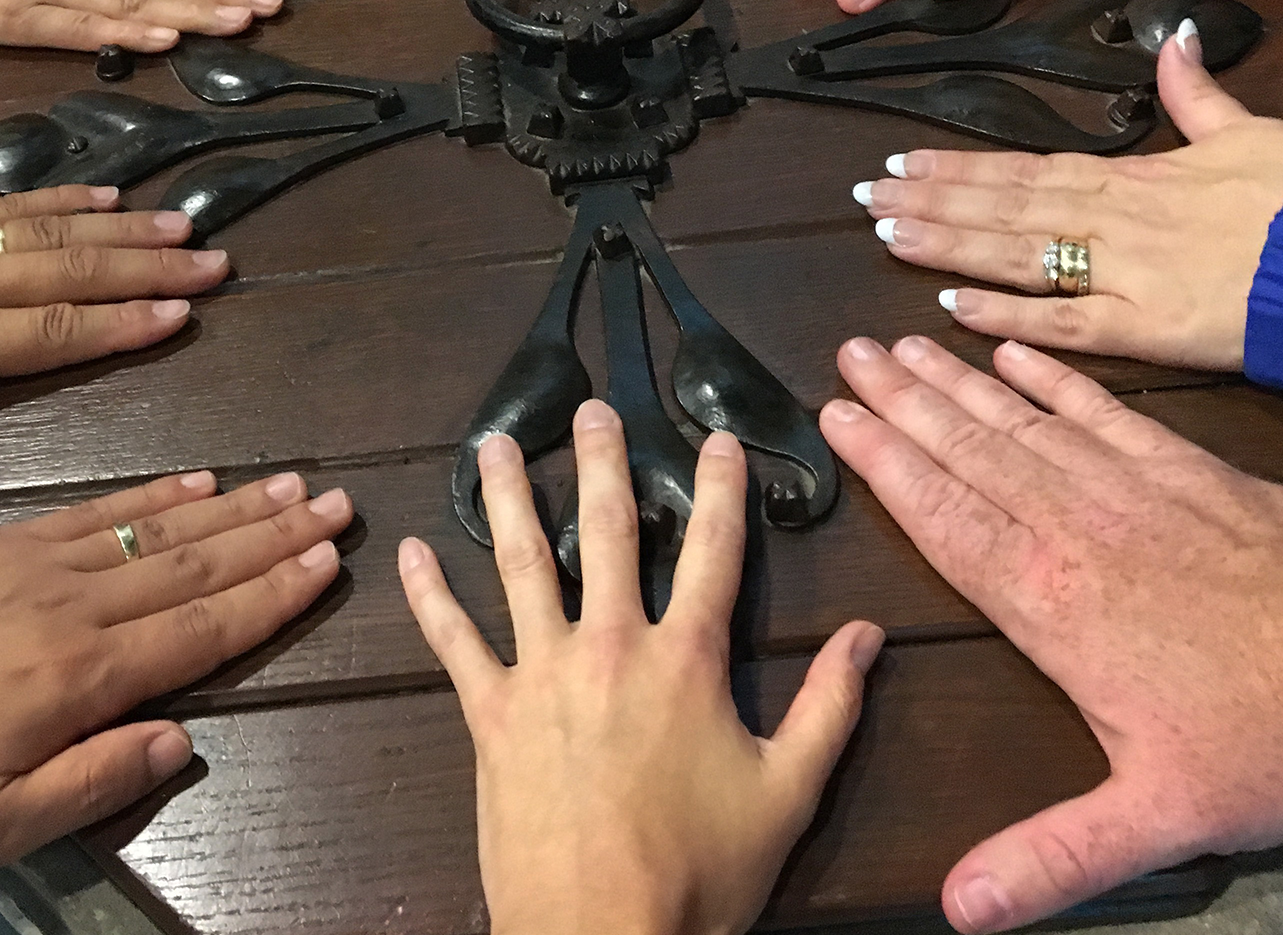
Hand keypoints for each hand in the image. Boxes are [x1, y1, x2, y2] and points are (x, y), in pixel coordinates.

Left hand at [0, 186, 229, 498]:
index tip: (182, 311)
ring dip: (121, 228)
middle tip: (215, 262)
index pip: (47, 329)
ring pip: (47, 232)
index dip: (119, 321)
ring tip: (184, 223)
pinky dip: (61, 199)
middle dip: (146, 266)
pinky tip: (103, 194)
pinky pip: (5, 206)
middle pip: (67, 272)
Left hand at [0, 468, 353, 874]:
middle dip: (273, 537)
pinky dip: (151, 494)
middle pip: (195, 566)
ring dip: (231, 509)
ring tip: (290, 484)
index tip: (330, 561)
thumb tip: (179, 740)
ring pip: (156, 530)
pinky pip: (93, 510)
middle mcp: (75, 609)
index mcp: (81, 677)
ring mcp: (37, 568)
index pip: (201, 627)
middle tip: (336, 504)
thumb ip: (92, 781)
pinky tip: (195, 480)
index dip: (272, 595)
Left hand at [400, 400, 880, 934]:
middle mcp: (612, 646)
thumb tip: (869, 637)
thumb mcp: (787, 792)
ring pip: (522, 564)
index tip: (717, 438)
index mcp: (688, 660)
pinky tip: (412, 553)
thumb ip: (829, 707)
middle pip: (610, 533)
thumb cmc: (700, 873)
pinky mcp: (491, 714)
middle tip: (592, 410)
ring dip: (511, 499)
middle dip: (606, 464)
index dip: (721, 490)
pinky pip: (453, 642)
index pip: (715, 553)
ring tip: (495, 445)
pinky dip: (431, 596)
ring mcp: (544, 675)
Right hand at [820, 336, 1282, 932]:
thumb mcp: (1160, 817)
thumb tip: (960, 909)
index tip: (835, 417)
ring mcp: (1135, 491)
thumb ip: (1054, 857)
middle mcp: (1077, 531)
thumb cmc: (1274, 734)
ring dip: (959, 384)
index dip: (884, 467)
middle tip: (850, 354)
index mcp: (1051, 602)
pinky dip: (1056, 380)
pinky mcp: (1192, 472)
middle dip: (904, 404)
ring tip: (906, 342)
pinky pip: (1106, 412)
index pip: (944, 521)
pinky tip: (1019, 354)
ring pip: (1025, 424)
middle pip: (971, 455)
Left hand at [849, 24, 1282, 367]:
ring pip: (1015, 256)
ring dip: (946, 247)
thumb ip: (1198, 95)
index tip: (903, 162)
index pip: (1023, 168)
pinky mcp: (1146, 329)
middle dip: (931, 204)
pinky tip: (951, 311)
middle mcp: (1112, 221)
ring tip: (887, 237)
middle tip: (866, 199)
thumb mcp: (1249, 130)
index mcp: (1131, 177)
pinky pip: (1062, 323)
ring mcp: (1123, 275)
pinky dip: (1006, 316)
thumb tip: (1177, 41)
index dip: (960, 167)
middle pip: (1002, 208)